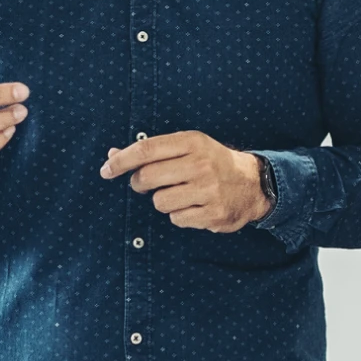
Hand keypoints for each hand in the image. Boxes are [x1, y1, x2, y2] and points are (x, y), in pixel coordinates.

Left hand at [100, 131, 269, 232]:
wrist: (253, 183)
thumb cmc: (212, 162)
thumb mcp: (187, 147)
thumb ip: (152, 151)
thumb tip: (112, 155)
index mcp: (193, 142)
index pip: (146, 149)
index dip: (121, 160)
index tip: (106, 169)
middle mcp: (201, 164)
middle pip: (147, 177)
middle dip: (141, 183)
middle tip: (149, 184)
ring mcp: (208, 190)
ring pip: (159, 202)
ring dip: (163, 201)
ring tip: (181, 194)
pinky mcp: (213, 213)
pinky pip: (176, 218)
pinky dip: (180, 214)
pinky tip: (194, 205)